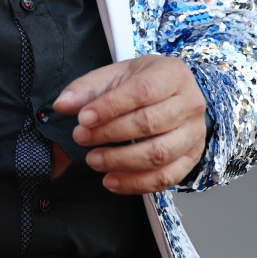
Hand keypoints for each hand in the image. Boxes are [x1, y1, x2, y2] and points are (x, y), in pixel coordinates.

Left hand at [55, 55, 207, 192]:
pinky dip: (136, 184)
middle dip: (110, 134)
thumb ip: (87, 88)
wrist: (174, 97)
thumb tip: (62, 104)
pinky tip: (111, 180)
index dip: (110, 106)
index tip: (82, 118)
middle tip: (82, 138)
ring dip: (120, 161)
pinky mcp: (192, 157)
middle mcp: (191, 102)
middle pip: (150, 123)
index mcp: (173, 74)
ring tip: (93, 160)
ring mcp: (194, 133)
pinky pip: (166, 178)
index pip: (142, 91)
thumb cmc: (144, 84)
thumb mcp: (117, 75)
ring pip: (159, 154)